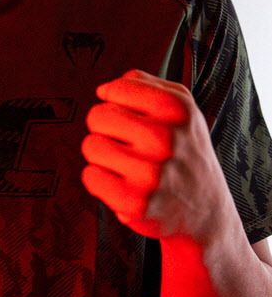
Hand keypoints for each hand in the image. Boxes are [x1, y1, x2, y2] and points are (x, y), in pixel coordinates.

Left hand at [80, 69, 232, 242]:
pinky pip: (90, 176)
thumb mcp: (182, 109)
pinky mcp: (135, 203)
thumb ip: (144, 85)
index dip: (117, 103)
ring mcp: (150, 173)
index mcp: (176, 109)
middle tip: (127, 143)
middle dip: (107, 129)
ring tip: (127, 164)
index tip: (130, 116)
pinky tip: (123, 182)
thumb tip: (104, 89)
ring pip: (91, 146)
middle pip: (97, 116)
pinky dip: (101, 180)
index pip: (116, 89)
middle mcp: (164, 139)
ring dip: (103, 156)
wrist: (207, 211)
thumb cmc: (186, 153)